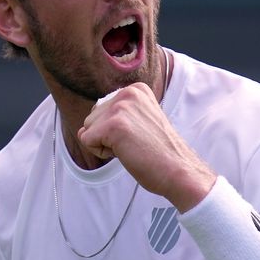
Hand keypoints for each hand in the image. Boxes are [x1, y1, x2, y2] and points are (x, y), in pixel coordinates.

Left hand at [78, 83, 215, 211]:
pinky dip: (102, 152)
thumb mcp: (140, 121)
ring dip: (104, 144)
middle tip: (135, 143)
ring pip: (88, 129)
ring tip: (131, 147)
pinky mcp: (114, 124)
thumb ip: (117, 117)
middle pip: (92, 118)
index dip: (115, 130)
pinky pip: (87, 141)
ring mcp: (121, 107)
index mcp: (136, 89)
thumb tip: (81, 130)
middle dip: (107, 136)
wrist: (178, 169)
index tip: (139, 135)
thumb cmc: (159, 152)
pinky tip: (125, 152)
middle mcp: (128, 93)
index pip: (103, 110)